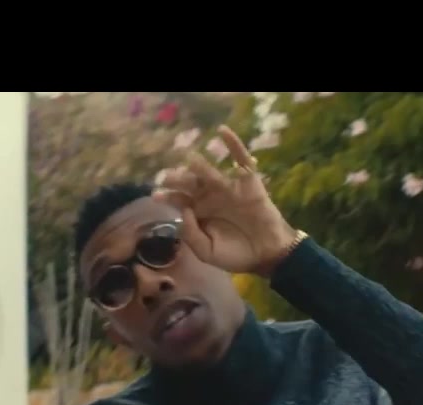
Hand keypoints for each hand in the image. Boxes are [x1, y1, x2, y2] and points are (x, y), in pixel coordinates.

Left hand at [153, 126, 299, 277]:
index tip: (156, 195)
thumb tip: (183, 211)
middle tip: (166, 176)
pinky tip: (222, 131)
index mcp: (199, 212)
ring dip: (199, 165)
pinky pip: (240, 159)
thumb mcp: (207, 252)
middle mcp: (211, 197)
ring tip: (190, 160)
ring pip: (210, 172)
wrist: (266, 254)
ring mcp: (229, 187)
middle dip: (177, 179)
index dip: (168, 196)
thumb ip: (191, 235)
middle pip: (190, 183)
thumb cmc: (236, 255)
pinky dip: (233, 144)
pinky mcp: (248, 181)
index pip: (179, 200)